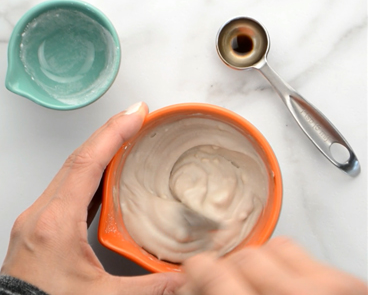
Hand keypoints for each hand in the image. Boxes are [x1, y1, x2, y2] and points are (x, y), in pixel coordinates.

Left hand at [0, 102, 183, 294]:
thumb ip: (151, 287)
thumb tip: (185, 279)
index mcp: (56, 224)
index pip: (87, 163)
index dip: (113, 133)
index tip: (135, 114)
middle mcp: (42, 214)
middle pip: (77, 158)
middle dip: (109, 133)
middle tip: (135, 117)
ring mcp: (39, 218)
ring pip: (71, 170)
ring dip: (99, 150)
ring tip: (125, 137)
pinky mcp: (41, 226)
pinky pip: (68, 187)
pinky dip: (90, 172)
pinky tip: (106, 173)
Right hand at [181, 237, 366, 294]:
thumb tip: (188, 285)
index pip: (214, 274)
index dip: (197, 271)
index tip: (196, 271)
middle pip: (243, 258)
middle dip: (229, 269)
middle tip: (226, 284)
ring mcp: (328, 289)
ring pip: (272, 247)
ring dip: (258, 263)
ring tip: (259, 284)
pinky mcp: (348, 283)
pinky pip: (299, 251)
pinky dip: (284, 263)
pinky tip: (284, 285)